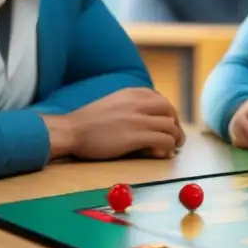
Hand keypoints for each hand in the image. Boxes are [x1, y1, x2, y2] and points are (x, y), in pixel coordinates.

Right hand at [56, 88, 184, 160]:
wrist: (71, 131)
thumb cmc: (88, 121)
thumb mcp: (114, 103)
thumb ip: (132, 107)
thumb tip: (149, 120)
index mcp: (133, 93)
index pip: (160, 99)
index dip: (168, 113)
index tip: (168, 123)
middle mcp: (139, 103)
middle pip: (169, 110)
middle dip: (176, 124)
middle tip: (175, 137)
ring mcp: (139, 119)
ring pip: (170, 126)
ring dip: (175, 138)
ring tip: (172, 147)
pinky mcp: (137, 136)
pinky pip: (164, 140)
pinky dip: (168, 148)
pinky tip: (162, 154)